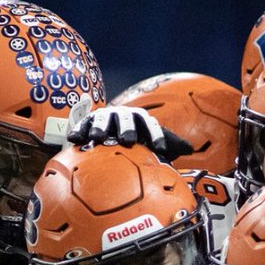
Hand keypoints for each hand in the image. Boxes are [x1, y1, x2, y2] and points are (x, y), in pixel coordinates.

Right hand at [67, 105, 193, 161]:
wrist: (110, 131)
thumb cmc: (137, 139)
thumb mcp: (152, 139)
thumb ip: (170, 144)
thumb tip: (190, 148)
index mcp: (140, 119)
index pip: (150, 124)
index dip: (156, 135)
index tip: (159, 149)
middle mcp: (123, 115)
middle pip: (125, 119)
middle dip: (127, 128)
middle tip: (128, 141)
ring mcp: (104, 117)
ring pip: (102, 120)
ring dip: (100, 128)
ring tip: (97, 138)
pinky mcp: (87, 122)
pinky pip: (82, 125)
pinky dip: (78, 130)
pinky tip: (74, 139)